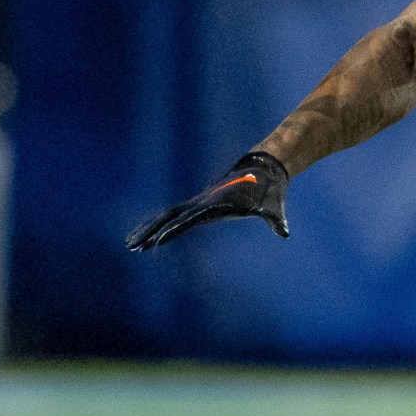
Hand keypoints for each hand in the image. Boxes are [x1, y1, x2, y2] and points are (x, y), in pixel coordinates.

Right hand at [126, 151, 289, 250]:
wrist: (264, 168)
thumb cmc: (269, 190)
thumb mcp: (274, 206)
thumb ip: (276, 220)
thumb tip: (284, 232)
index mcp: (216, 204)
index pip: (191, 219)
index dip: (175, 230)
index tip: (159, 241)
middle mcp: (203, 202)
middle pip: (170, 217)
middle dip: (150, 232)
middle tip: (132, 247)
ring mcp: (200, 201)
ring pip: (168, 215)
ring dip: (149, 229)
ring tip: (131, 245)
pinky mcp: (201, 203)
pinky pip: (176, 214)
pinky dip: (161, 224)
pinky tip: (150, 236)